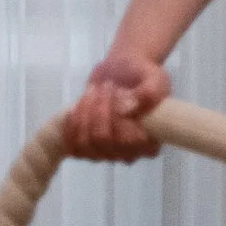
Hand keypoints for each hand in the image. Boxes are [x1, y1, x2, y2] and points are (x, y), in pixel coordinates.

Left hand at [63, 51, 171, 165]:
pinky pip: (72, 145)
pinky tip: (76, 106)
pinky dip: (70, 124)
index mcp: (150, 143)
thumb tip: (127, 111)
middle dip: (100, 109)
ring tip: (92, 91)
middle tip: (106, 85)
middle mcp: (129, 154)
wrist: (121, 71)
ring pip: (86, 143)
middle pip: (105, 141)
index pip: (130, 142)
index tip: (120, 91)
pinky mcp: (87, 149)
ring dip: (84, 113)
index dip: (119, 119)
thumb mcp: (155, 78)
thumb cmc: (142, 76)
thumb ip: (149, 93)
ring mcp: (106, 153)